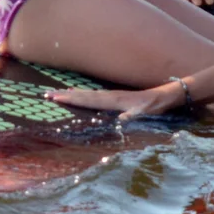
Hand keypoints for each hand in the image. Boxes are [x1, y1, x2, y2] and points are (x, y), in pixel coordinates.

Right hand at [47, 83, 184, 121]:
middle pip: (83, 95)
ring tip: (58, 93)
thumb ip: (133, 116)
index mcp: (114, 101)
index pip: (88, 100)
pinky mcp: (116, 97)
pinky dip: (83, 94)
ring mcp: (112, 96)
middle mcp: (110, 96)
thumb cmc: (155, 107)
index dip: (72, 99)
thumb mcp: (145, 113)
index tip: (56, 97)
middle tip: (47, 94)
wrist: (166, 96)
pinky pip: (94, 96)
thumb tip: (121, 119)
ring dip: (72, 94)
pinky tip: (79, 93)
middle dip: (65, 95)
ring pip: (88, 94)